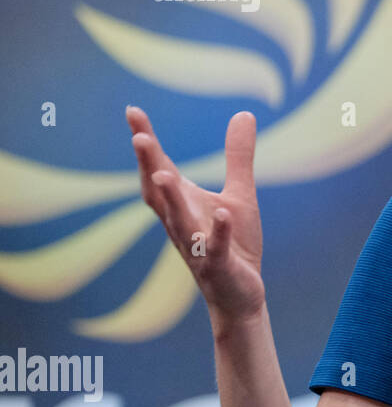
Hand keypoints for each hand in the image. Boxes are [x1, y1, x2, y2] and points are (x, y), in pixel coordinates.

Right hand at [126, 106, 266, 327]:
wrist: (240, 295)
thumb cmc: (234, 244)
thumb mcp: (239, 194)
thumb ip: (238, 156)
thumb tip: (243, 113)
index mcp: (183, 204)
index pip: (159, 168)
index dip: (146, 142)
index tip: (132, 111)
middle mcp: (181, 223)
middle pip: (158, 193)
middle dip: (148, 166)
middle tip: (139, 137)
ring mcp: (197, 246)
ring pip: (179, 222)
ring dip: (171, 199)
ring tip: (163, 175)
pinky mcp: (218, 266)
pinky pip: (215, 249)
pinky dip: (218, 232)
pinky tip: (222, 215)